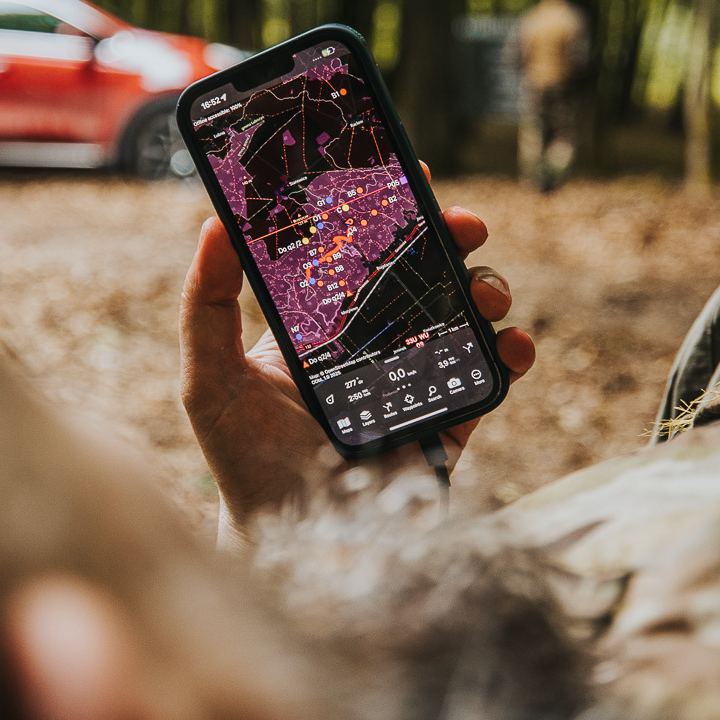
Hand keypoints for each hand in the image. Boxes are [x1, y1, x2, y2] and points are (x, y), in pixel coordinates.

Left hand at [180, 194, 536, 544]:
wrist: (295, 548)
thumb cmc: (243, 464)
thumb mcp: (210, 380)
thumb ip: (206, 304)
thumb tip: (213, 222)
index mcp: (319, 322)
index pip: (357, 249)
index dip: (385, 207)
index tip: (404, 171)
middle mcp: (372, 343)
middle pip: (424, 269)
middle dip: (452, 237)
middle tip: (463, 224)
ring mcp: (417, 378)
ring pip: (466, 313)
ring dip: (487, 289)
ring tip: (486, 293)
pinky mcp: (452, 421)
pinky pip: (493, 377)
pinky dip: (513, 353)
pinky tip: (509, 345)